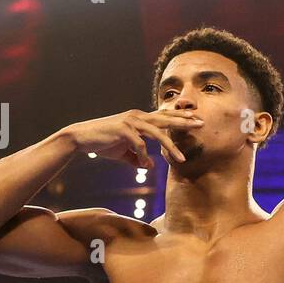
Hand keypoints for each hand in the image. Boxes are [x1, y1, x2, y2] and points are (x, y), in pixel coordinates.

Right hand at [61, 109, 201, 169]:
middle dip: (184, 122)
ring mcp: (130, 122)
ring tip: (182, 159)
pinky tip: (145, 164)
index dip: (179, 116)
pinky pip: (140, 144)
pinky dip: (144, 155)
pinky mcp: (122, 130)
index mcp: (140, 118)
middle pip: (166, 119)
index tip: (195, 118)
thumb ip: (138, 158)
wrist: (81, 138)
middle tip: (202, 124)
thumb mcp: (124, 153)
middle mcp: (137, 116)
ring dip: (170, 147)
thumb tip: (149, 166)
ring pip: (157, 132)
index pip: (164, 116)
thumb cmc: (103, 143)